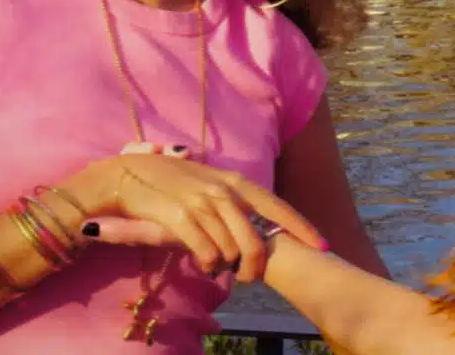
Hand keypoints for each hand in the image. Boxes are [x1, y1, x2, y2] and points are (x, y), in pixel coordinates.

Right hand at [66, 146, 322, 280]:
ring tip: (217, 266)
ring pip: (231, 250)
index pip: (278, 207)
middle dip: (257, 265)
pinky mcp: (180, 218)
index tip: (322, 246)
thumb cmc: (176, 184)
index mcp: (237, 182)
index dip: (301, 228)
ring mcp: (203, 204)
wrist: (131, 176)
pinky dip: (208, 264)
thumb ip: (235, 204)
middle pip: (257, 239)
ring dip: (227, 265)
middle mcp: (225, 191)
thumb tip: (261, 225)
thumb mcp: (212, 187)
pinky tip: (203, 263)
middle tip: (250, 278)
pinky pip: (205, 252)